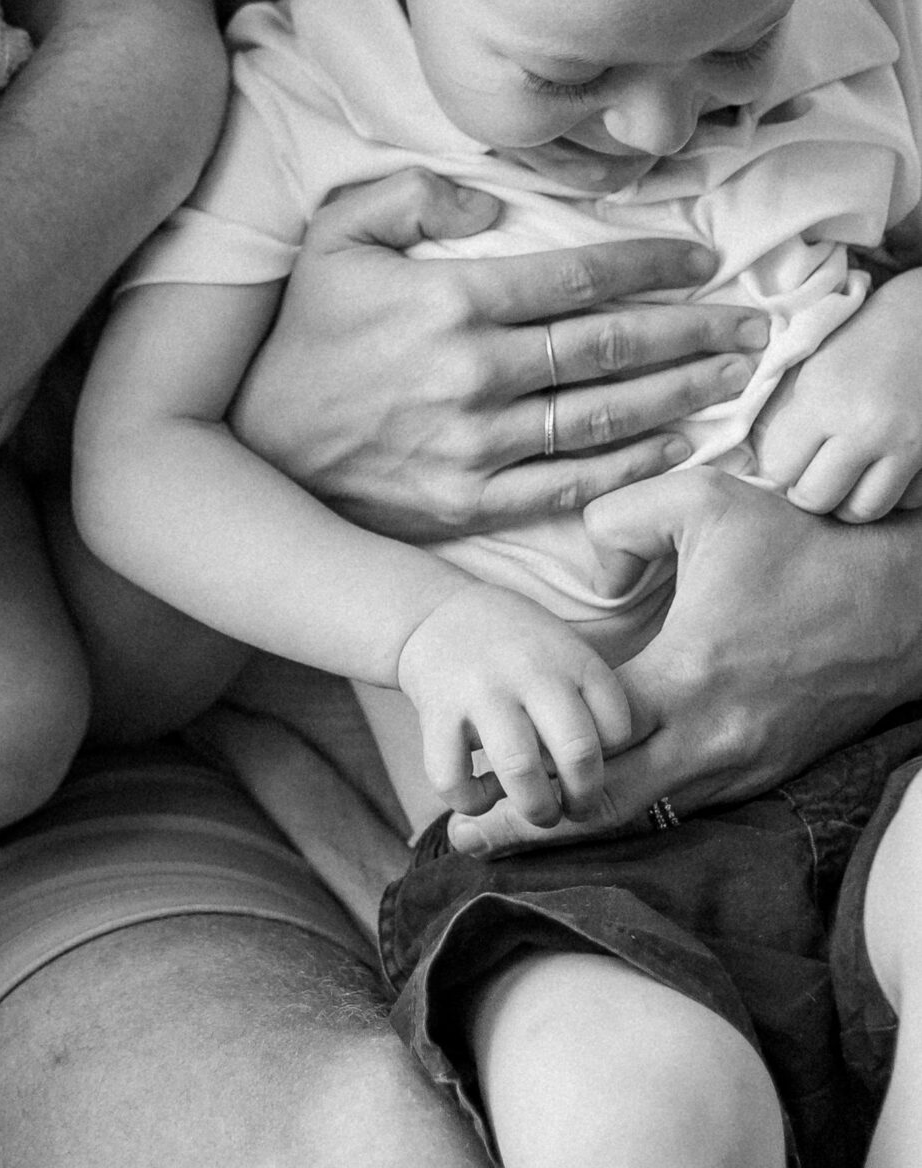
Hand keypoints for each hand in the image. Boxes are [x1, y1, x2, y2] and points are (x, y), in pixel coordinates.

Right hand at [232, 170, 756, 538]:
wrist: (258, 445)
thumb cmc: (305, 332)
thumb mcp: (335, 237)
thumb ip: (412, 198)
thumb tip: (490, 210)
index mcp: (449, 303)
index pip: (575, 280)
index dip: (648, 269)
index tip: (701, 263)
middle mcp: (474, 375)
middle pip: (608, 349)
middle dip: (690, 333)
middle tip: (752, 325)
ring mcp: (477, 446)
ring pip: (604, 416)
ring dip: (681, 394)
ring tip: (733, 376)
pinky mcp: (472, 502)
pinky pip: (572, 481)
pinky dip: (633, 462)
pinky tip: (678, 442)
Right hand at [397, 583, 631, 828]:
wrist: (437, 614)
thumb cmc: (518, 644)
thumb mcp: (564, 648)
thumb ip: (589, 698)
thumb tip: (615, 766)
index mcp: (570, 657)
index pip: (617, 726)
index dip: (613, 757)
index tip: (598, 760)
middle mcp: (529, 671)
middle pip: (578, 752)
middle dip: (584, 799)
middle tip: (578, 807)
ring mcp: (481, 691)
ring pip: (519, 772)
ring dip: (537, 809)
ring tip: (539, 810)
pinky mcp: (436, 712)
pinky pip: (455, 779)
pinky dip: (472, 801)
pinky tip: (483, 791)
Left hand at [444, 468, 921, 856]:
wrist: (903, 600)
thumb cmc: (802, 543)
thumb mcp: (702, 500)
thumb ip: (619, 522)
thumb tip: (594, 577)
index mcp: (686, 680)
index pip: (581, 747)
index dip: (516, 764)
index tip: (459, 783)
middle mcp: (713, 740)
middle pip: (603, 807)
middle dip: (527, 826)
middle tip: (460, 836)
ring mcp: (743, 764)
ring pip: (647, 816)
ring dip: (579, 822)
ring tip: (510, 826)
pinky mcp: (766, 770)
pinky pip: (687, 803)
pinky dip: (635, 808)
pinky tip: (594, 799)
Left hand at [753, 268, 921, 519]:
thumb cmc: (864, 332)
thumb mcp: (814, 359)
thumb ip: (787, 406)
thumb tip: (756, 453)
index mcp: (824, 398)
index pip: (778, 466)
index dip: (776, 465)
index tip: (783, 456)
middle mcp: (865, 428)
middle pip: (816, 499)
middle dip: (806, 491)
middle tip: (809, 476)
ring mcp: (906, 446)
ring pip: (863, 511)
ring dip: (848, 501)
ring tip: (844, 480)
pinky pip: (908, 501)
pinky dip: (893, 494)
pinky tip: (884, 471)